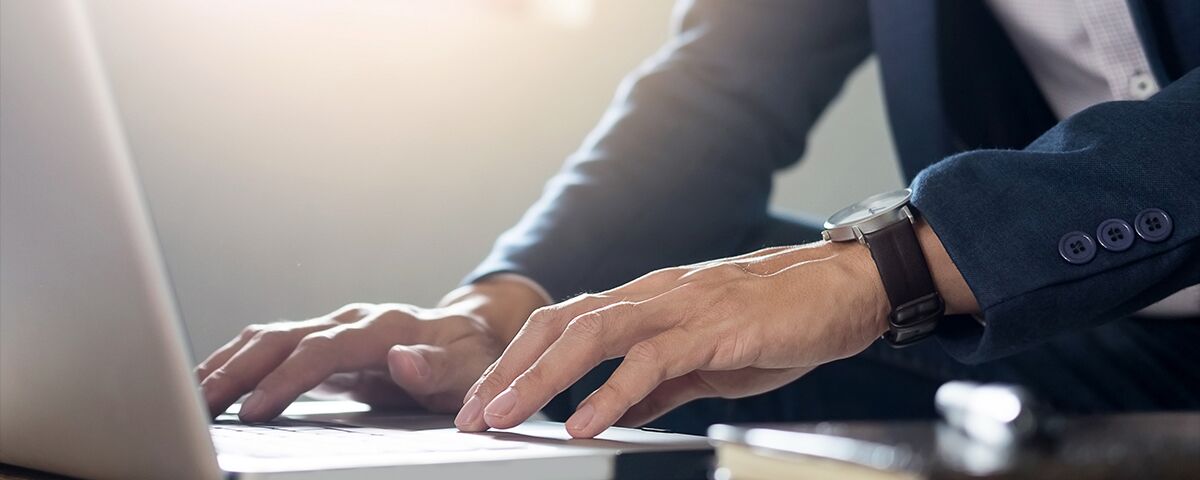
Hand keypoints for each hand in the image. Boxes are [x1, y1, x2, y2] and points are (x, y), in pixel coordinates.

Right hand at [196, 279, 545, 421]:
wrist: (471, 334)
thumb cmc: (469, 357)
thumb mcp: (467, 369)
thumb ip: (434, 367)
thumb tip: (401, 360)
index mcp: (385, 328)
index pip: (324, 351)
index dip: (288, 379)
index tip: (256, 409)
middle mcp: (353, 320)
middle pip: (283, 338)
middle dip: (238, 370)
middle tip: (198, 402)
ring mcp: (334, 327)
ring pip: (269, 337)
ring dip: (227, 363)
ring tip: (189, 393)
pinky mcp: (322, 342)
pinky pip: (271, 346)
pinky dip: (237, 360)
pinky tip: (211, 381)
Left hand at [457, 222, 975, 437]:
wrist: (846, 288)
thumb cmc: (779, 319)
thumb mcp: (706, 359)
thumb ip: (658, 383)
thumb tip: (614, 412)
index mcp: (646, 302)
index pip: (562, 325)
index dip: (516, 362)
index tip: (485, 404)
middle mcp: (652, 295)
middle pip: (558, 324)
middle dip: (507, 371)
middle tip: (472, 416)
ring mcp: (680, 306)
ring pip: (590, 334)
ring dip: (539, 379)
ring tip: (504, 417)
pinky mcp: (712, 327)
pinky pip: (650, 359)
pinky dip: (610, 393)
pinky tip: (585, 423)